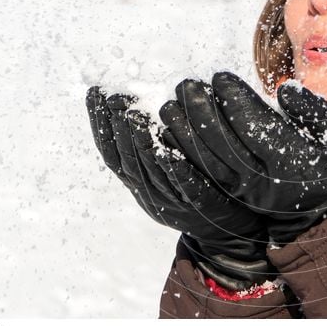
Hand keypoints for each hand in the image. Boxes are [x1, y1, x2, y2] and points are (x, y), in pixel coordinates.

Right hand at [85, 86, 271, 289]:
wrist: (230, 232)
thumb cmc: (200, 191)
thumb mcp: (170, 170)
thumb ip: (154, 144)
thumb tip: (138, 103)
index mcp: (140, 185)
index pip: (112, 154)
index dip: (100, 125)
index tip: (95, 93)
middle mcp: (151, 195)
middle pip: (127, 161)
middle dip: (118, 127)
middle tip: (115, 96)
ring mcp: (174, 203)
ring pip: (152, 173)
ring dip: (141, 143)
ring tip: (135, 114)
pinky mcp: (201, 205)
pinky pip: (185, 186)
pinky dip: (174, 169)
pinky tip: (168, 151)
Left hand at [161, 73, 326, 243]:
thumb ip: (314, 111)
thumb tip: (285, 90)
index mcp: (294, 162)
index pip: (256, 126)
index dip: (234, 100)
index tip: (220, 77)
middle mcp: (266, 180)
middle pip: (224, 144)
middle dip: (202, 112)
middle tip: (187, 85)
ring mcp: (248, 193)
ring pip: (208, 163)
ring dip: (186, 134)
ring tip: (171, 106)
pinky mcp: (236, 198)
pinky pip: (204, 178)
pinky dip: (185, 157)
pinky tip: (171, 136)